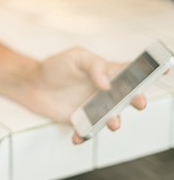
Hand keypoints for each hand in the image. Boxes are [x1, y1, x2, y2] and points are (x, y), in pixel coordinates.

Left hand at [21, 47, 146, 143]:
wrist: (34, 84)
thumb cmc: (55, 67)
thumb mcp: (75, 57)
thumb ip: (93, 65)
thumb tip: (107, 83)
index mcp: (106, 73)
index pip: (129, 72)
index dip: (144, 74)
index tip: (158, 73)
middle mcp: (105, 92)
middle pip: (127, 97)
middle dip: (136, 100)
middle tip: (137, 101)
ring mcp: (95, 107)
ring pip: (111, 117)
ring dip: (114, 121)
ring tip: (111, 121)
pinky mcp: (82, 121)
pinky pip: (88, 131)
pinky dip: (85, 135)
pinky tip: (79, 134)